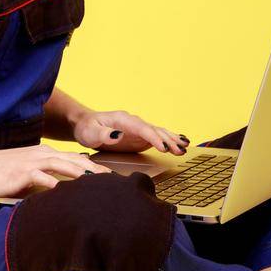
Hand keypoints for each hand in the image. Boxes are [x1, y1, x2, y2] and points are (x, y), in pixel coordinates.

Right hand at [0, 143, 117, 199]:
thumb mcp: (23, 176)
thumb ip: (41, 182)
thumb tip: (56, 196)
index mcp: (43, 154)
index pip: (74, 159)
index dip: (93, 168)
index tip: (111, 179)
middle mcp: (41, 154)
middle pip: (75, 161)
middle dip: (97, 171)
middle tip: (117, 182)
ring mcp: (32, 162)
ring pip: (64, 165)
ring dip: (83, 174)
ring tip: (101, 184)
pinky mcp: (22, 172)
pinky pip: (44, 177)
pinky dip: (57, 184)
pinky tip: (69, 193)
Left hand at [74, 110, 188, 155]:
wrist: (86, 125)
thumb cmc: (87, 128)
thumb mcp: (90, 132)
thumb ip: (103, 134)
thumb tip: (118, 135)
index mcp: (123, 120)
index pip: (142, 128)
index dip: (154, 138)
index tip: (163, 147)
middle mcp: (134, 123)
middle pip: (154, 130)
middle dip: (167, 140)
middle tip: (179, 150)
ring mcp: (138, 129)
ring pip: (158, 133)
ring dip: (172, 140)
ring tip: (184, 148)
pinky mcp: (139, 137)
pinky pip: (157, 138)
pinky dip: (169, 140)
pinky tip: (180, 143)